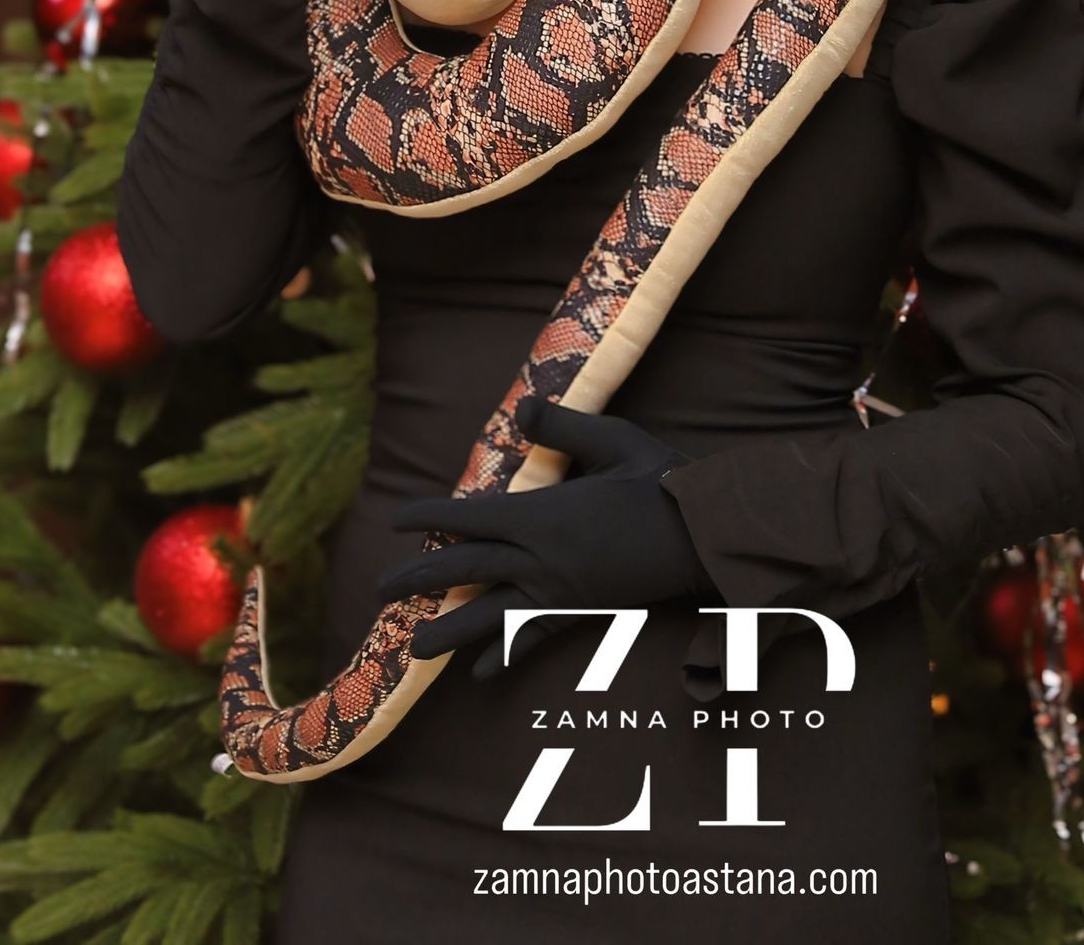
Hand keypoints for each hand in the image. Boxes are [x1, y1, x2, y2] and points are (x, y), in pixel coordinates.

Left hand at [377, 395, 717, 679]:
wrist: (703, 537)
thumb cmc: (660, 482)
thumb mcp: (614, 442)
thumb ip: (563, 429)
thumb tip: (523, 408)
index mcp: (545, 516)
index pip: (471, 517)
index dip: (431, 517)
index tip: (396, 519)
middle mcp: (543, 560)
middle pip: (468, 570)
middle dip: (420, 578)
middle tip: (379, 589)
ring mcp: (561, 592)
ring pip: (491, 615)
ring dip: (450, 630)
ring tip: (413, 648)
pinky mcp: (581, 613)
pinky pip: (533, 638)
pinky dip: (506, 657)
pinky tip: (483, 674)